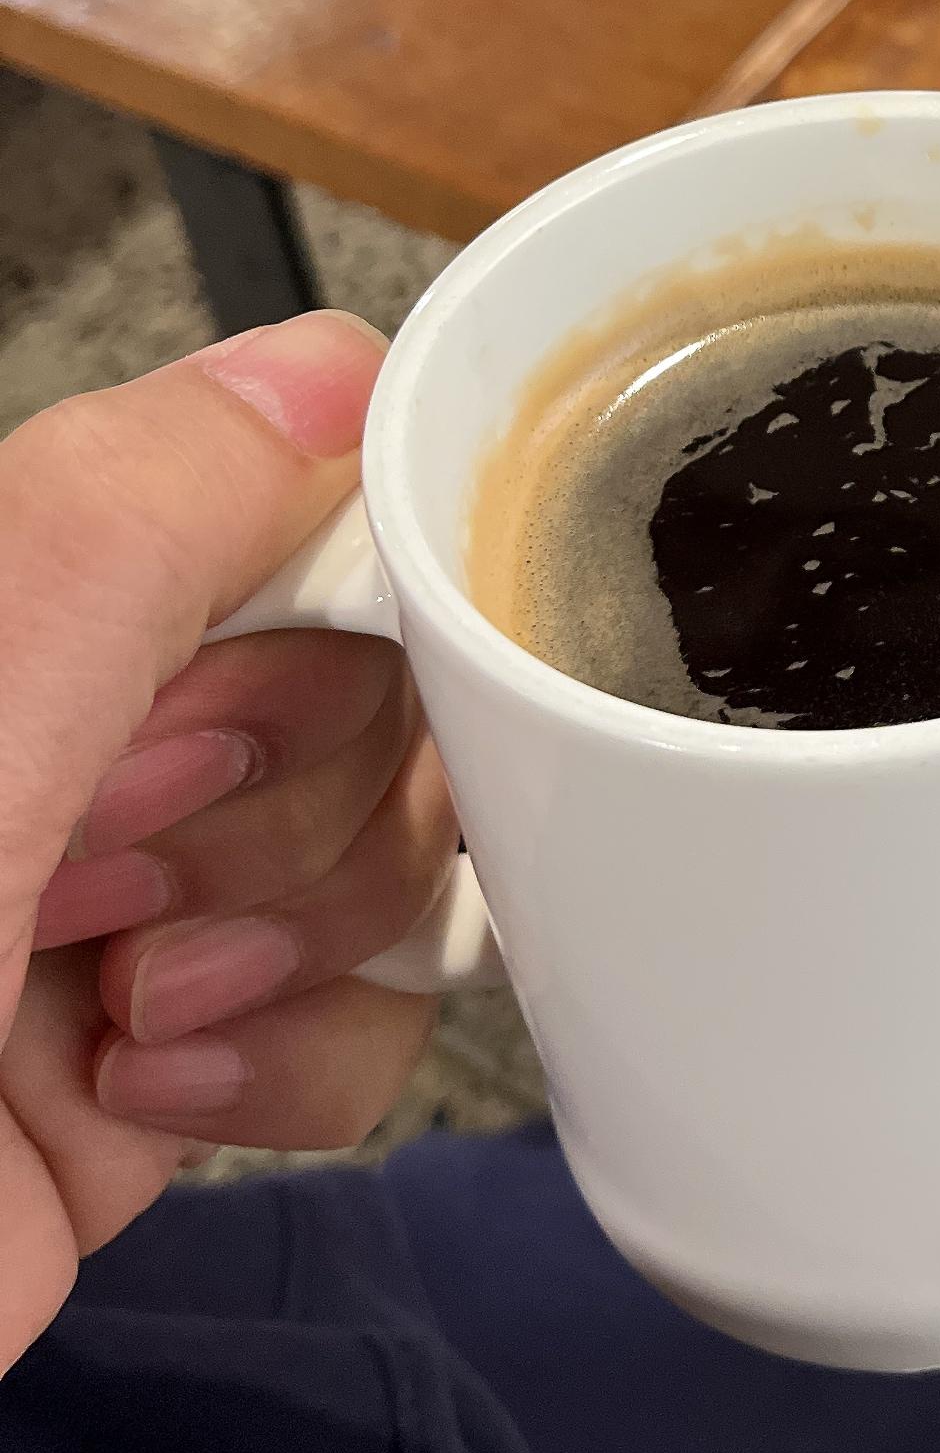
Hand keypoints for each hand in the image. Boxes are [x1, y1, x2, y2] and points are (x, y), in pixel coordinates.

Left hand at [0, 315, 456, 1370]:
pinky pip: (366, 1013)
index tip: (265, 668)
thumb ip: (132, 516)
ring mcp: (132, 901)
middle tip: (116, 840)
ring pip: (390, 846)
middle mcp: (74, 732)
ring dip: (287, 930)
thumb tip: (327, 368)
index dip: (330, 585)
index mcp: (20, 607)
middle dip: (279, 784)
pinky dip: (291, 1058)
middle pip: (371, 679)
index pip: (286, 493)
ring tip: (118, 992)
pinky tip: (142, 1084)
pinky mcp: (177, 1059)